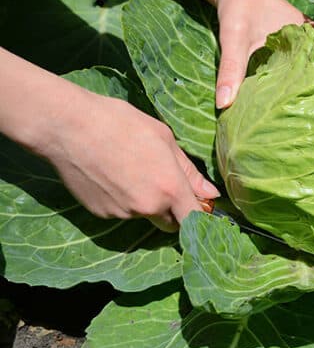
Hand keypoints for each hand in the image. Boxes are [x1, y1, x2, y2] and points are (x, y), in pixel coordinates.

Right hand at [41, 90, 219, 231]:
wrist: (68, 126)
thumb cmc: (120, 123)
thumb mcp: (164, 138)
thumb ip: (189, 171)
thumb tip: (210, 194)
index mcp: (170, 188)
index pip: (195, 219)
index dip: (199, 216)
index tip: (198, 208)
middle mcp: (149, 207)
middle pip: (171, 223)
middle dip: (172, 211)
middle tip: (162, 185)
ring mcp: (123, 213)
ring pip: (144, 215)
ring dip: (144, 203)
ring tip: (129, 170)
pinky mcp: (101, 213)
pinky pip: (121, 212)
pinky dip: (121, 200)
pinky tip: (111, 176)